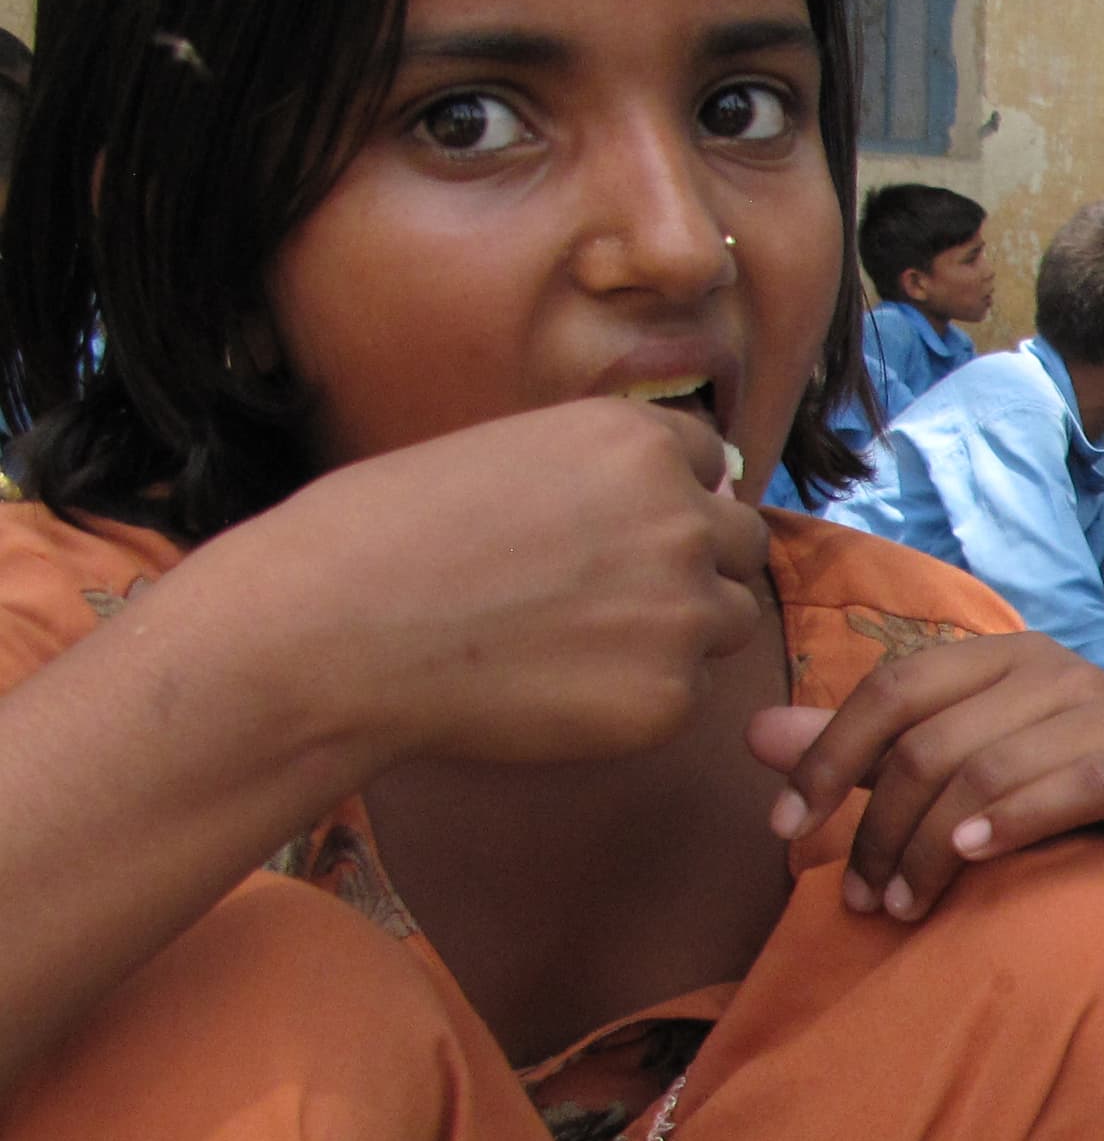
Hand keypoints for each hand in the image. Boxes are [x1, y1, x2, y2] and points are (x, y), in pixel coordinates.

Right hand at [175, 398, 765, 775]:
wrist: (329, 631)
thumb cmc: (383, 538)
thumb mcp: (503, 458)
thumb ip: (595, 476)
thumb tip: (666, 494)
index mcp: (636, 441)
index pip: (711, 462)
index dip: (668, 500)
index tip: (617, 533)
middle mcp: (680, 515)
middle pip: (738, 542)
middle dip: (688, 566)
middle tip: (600, 601)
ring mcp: (684, 609)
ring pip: (731, 620)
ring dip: (679, 633)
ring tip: (574, 644)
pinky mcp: (670, 697)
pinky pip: (688, 695)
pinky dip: (639, 699)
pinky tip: (554, 692)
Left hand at [749, 632, 1103, 922]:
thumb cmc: (1071, 818)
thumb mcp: (960, 782)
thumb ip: (868, 757)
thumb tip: (754, 735)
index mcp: (1004, 658)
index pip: (892, 688)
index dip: (828, 755)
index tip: (784, 829)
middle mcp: (1060, 670)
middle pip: (931, 740)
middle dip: (879, 828)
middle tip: (863, 901)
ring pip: (989, 768)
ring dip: (931, 847)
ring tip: (907, 908)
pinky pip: (1076, 781)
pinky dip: (1017, 819)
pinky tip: (974, 859)